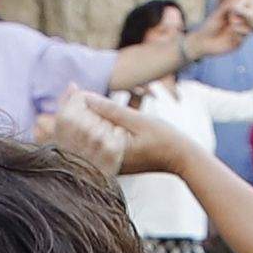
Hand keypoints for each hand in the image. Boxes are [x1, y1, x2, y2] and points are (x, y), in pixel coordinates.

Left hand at [42, 88, 199, 180]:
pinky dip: (91, 126)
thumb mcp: (138, 121)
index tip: (73, 87)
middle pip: (76, 135)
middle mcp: (104, 163)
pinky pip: (94, 142)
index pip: (78, 130)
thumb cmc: (164, 139)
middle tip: (73, 88)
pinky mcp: (112, 162)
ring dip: (80, 118)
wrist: (180, 158)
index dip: (71, 106)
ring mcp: (107, 164)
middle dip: (72, 111)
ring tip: (79, 95)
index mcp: (107, 154)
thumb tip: (87, 98)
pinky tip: (91, 109)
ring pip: (83, 139)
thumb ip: (112, 111)